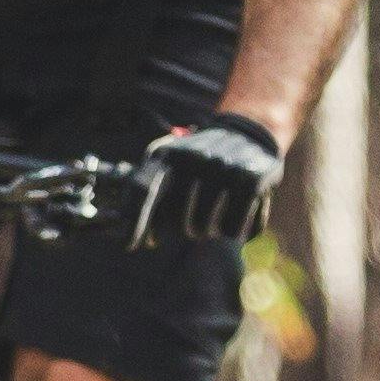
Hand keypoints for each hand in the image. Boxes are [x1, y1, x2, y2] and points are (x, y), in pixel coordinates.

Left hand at [138, 110, 283, 248]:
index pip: (141, 189)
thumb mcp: (170, 166)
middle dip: (186, 231)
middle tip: (196, 224)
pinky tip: (241, 212)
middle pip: (178, 222)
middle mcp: (193, 157)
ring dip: (211, 231)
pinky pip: (233, 228)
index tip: (128, 246)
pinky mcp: (251, 179)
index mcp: (166, 154)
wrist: (251, 134)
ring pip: (206, 228)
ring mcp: (223, 166)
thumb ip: (145, 196)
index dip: (134, 221)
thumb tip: (127, 240)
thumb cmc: (200, 163)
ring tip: (219, 214)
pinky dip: (235, 230)